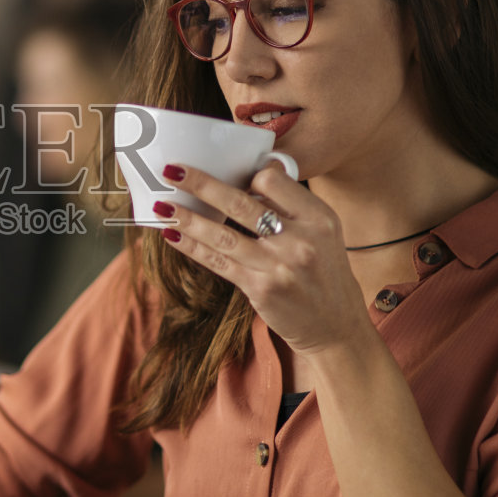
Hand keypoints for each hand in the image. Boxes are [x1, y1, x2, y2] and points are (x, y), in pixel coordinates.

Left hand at [153, 162, 368, 358]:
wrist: (335, 326)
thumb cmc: (323, 274)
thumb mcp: (323, 234)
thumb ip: (292, 208)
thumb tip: (250, 180)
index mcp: (318, 218)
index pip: (272, 181)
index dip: (246, 175)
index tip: (226, 173)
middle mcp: (300, 240)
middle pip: (241, 203)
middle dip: (201, 184)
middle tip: (172, 170)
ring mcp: (279, 266)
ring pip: (222, 235)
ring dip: (187, 218)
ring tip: (162, 205)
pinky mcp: (261, 289)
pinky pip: (218, 262)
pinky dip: (192, 247)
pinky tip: (173, 235)